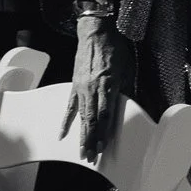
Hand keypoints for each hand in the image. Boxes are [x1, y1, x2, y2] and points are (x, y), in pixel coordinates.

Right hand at [62, 16, 131, 164]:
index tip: (103, 147)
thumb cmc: (115, 49)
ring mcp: (82, 88)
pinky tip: (62, 134)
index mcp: (109, 85)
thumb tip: (128, 105)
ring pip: (81, 116)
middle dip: (91, 140)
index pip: (106, 114)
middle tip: (90, 156)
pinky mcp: (74, 85)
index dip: (105, 132)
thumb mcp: (128, 68)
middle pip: (92, 119)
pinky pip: (69, 107)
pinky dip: (66, 121)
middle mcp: (94, 89)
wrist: (96, 34)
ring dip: (82, 135)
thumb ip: (126, 88)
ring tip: (81, 150)